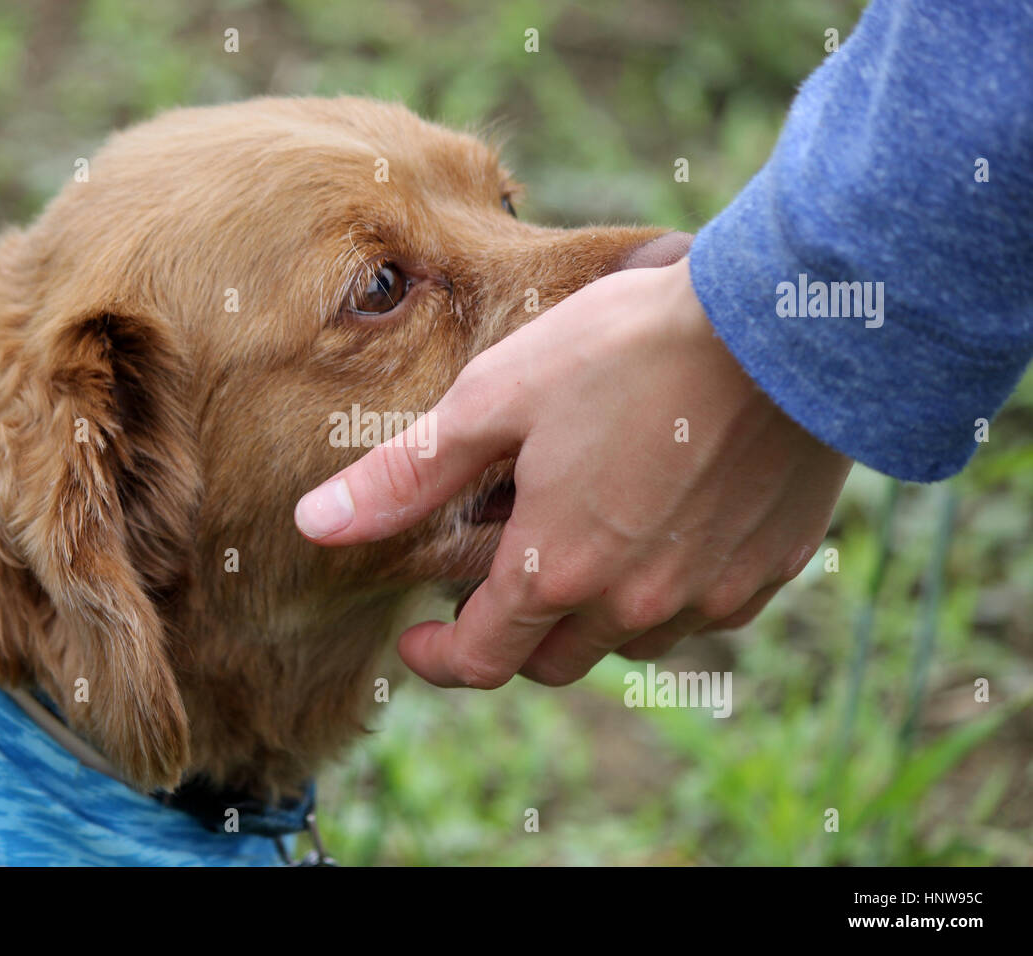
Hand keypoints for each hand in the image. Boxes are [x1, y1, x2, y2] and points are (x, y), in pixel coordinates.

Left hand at [294, 256, 851, 687]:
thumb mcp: (495, 401)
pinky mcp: (766, 575)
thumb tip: (312, 526)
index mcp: (555, 571)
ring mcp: (705, 598)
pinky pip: (697, 611)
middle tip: (494, 579)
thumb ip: (405, 477)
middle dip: (510, 633)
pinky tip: (656, 529)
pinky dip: (661, 590)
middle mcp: (632, 607)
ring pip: (624, 640)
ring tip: (576, 544)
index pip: (481, 661)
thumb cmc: (628, 350)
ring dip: (587, 612)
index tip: (418, 638)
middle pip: (551, 662)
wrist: (785, 326)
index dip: (437, 659)